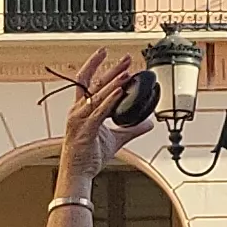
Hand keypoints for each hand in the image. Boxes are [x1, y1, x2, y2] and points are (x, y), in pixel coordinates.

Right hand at [55, 47, 140, 181]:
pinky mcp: (86, 130)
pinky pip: (99, 112)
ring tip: (126, 72)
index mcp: (81, 109)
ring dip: (113, 82)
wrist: (77, 173)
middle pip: (94, 83)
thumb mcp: (115, 139)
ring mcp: (80, 119)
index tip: (106, 53)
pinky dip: (110, 100)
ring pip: (97, 95)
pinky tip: (120, 91)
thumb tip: (148, 122)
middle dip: (111, 69)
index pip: (86, 81)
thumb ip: (132, 129)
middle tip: (126, 58)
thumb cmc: (89, 155)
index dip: (96, 65)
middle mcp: (78, 110)